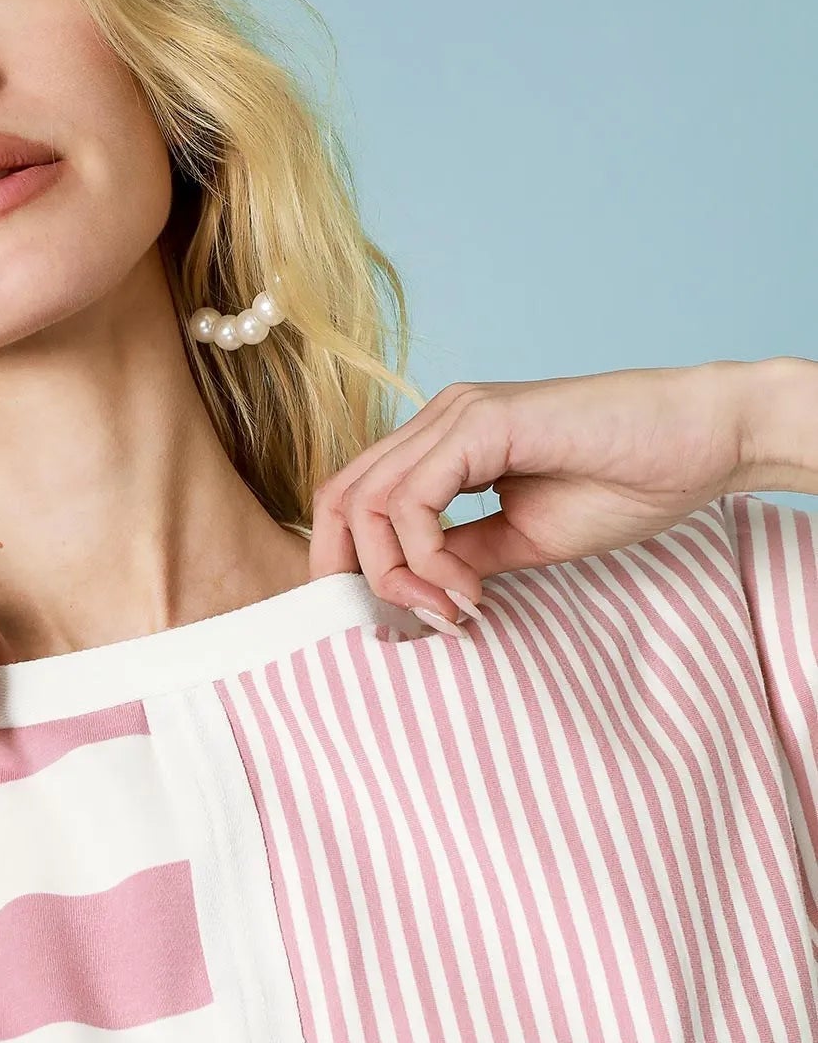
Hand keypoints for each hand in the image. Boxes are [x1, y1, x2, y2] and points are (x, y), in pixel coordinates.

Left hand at [307, 358, 760, 624]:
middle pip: (339, 498)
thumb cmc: (628, 484)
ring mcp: (456, 416)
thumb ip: (458, 558)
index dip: (350, 567)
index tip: (398, 623)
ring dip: (396, 575)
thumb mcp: (520, 540)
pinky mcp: (480, 422)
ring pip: (366, 502)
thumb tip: (406, 599)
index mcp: (442, 445)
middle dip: (351, 575)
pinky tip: (469, 589)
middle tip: (403, 627)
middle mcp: (438, 421)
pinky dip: (426, 557)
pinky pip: (412, 500)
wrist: (703, 442)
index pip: (353, 500)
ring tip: (453, 611)